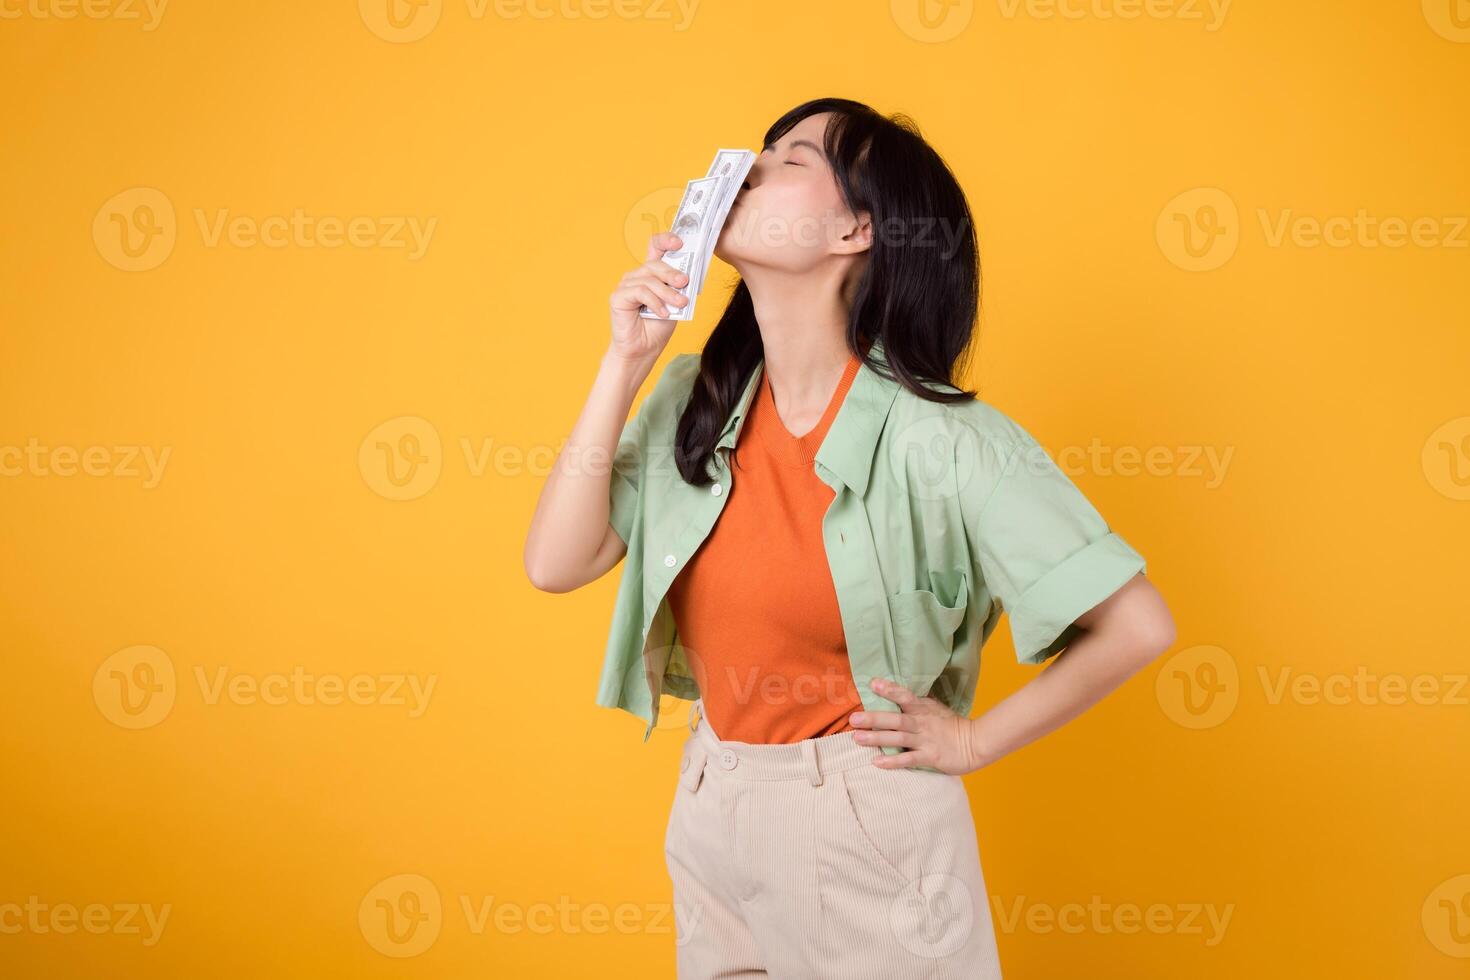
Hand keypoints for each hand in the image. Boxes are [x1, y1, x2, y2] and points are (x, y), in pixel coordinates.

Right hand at [608, 231, 689, 363]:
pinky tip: (664, 313)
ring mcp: (626, 285)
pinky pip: (640, 292)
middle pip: (655, 264)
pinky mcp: (618, 297)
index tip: (679, 243)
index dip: (666, 240)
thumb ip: (678, 288)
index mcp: (651, 274)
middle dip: (672, 273)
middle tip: (685, 283)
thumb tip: (687, 276)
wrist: (643, 349)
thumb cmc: (657, 327)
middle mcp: (637, 276)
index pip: (655, 247)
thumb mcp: (675, 303)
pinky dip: (655, 302)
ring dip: (667, 292)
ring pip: (649, 280)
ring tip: (680, 304)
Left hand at [848, 677, 986, 774]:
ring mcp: (925, 740)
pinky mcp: (930, 757)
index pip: (905, 696)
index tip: (872, 683)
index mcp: (923, 709)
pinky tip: (877, 762)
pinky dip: (893, 761)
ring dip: (877, 738)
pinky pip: (909, 759)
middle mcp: (922, 723)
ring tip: (857, 738)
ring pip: (898, 738)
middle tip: (853, 719)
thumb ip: (918, 702)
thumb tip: (898, 692)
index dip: (890, 690)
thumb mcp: (936, 708)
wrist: (976, 743)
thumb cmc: (952, 726)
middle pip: (896, 719)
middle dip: (874, 718)